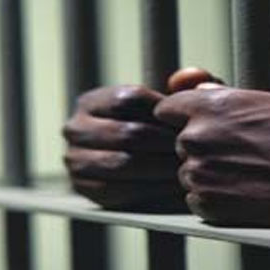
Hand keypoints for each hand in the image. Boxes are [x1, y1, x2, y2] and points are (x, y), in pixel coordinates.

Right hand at [63, 68, 219, 211]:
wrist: (127, 166)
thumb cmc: (151, 129)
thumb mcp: (164, 105)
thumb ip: (184, 87)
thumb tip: (189, 77)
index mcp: (91, 101)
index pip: (129, 99)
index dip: (163, 111)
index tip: (189, 123)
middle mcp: (75, 128)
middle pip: (128, 133)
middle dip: (167, 144)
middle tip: (194, 152)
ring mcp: (75, 159)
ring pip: (123, 164)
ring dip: (161, 169)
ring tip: (187, 170)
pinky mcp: (82, 188)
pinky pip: (118, 192)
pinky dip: (149, 192)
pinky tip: (171, 190)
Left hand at [154, 86, 269, 227]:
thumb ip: (234, 96)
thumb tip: (201, 91)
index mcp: (216, 103)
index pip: (167, 108)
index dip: (185, 117)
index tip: (205, 125)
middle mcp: (201, 137)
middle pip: (180, 143)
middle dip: (204, 147)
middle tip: (245, 153)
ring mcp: (207, 176)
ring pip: (189, 175)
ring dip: (212, 175)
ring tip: (257, 174)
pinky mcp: (218, 211)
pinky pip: (199, 203)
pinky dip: (218, 201)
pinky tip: (254, 195)